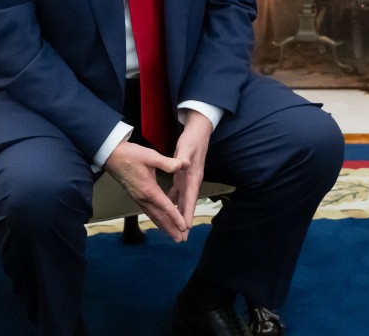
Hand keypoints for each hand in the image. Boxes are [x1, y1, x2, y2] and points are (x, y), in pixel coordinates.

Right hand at [104, 141, 187, 240]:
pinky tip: (160, 221)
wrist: (111, 155)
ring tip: (173, 236)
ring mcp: (138, 198)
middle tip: (181, 239)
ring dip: (164, 226)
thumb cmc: (131, 155)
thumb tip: (184, 164)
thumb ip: (168, 162)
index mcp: (148, 190)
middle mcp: (143, 198)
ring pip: (153, 216)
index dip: (176, 217)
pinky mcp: (136, 196)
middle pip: (159, 217)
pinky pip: (148, 211)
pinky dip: (156, 219)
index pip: (166, 207)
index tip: (184, 227)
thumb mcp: (151, 156)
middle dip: (171, 229)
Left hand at [168, 110, 213, 232]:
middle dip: (185, 221)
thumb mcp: (187, 146)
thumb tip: (184, 164)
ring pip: (183, 202)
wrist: (199, 131)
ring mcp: (188, 180)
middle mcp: (192, 181)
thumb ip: (184, 156)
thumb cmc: (193, 139)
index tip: (185, 226)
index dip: (188, 212)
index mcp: (192, 176)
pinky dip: (174, 204)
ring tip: (176, 230)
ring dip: (179, 216)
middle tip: (182, 238)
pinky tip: (169, 211)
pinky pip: (178, 195)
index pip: (190, 198)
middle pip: (188, 205)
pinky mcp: (183, 177)